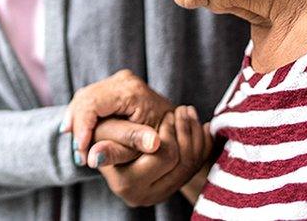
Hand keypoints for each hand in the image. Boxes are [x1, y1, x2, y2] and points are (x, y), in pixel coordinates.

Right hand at [61, 69, 173, 163]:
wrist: (178, 123)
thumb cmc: (164, 137)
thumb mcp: (142, 146)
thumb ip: (119, 150)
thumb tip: (93, 158)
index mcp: (131, 91)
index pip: (92, 104)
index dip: (81, 128)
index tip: (80, 152)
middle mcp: (124, 79)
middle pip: (85, 98)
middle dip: (77, 126)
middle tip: (77, 154)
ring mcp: (119, 80)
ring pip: (85, 96)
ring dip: (77, 121)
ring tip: (78, 147)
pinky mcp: (116, 85)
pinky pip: (90, 97)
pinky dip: (83, 116)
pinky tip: (79, 133)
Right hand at [98, 106, 212, 207]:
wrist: (111, 144)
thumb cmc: (105, 131)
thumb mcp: (111, 131)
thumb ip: (121, 138)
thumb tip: (118, 152)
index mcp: (126, 183)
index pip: (163, 155)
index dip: (169, 131)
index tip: (170, 114)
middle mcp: (144, 196)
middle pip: (181, 160)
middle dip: (182, 130)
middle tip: (178, 110)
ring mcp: (160, 194)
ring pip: (192, 162)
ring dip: (193, 133)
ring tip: (185, 113)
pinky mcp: (172, 188)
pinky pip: (198, 165)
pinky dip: (200, 142)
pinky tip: (196, 126)